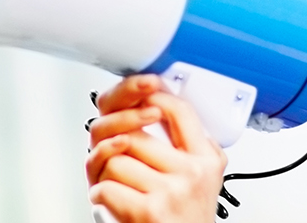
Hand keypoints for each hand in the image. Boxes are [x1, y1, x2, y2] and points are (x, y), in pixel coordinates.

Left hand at [85, 75, 226, 222]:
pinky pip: (105, 186)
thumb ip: (188, 146)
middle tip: (115, 160)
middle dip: (115, 148)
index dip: (149, 95)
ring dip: (104, 174)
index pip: (178, 109)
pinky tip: (112, 201)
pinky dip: (99, 195)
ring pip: (115, 158)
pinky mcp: (148, 211)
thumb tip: (156, 104)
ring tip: (116, 185)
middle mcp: (192, 173)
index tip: (137, 97)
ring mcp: (171, 191)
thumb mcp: (202, 178)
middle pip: (135, 134)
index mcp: (206, 159)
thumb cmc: (184, 219)